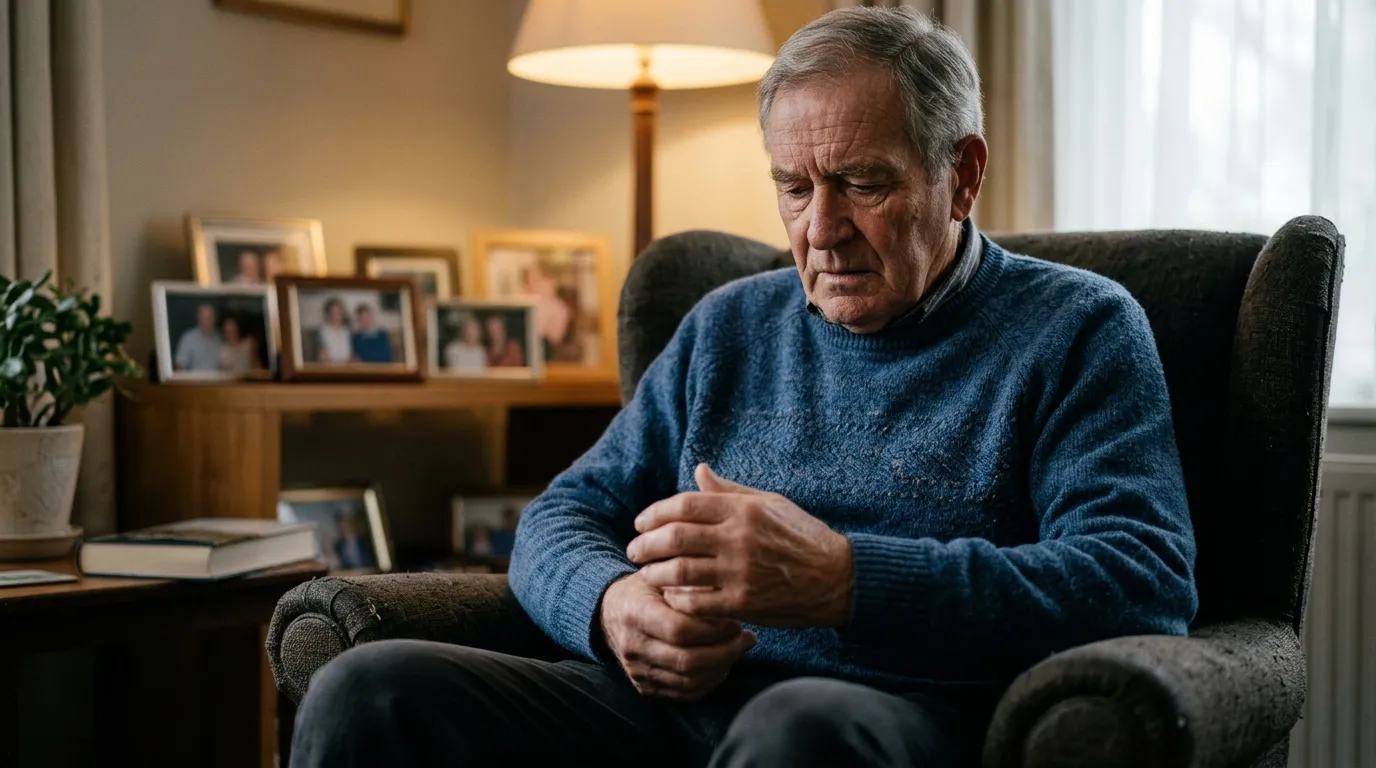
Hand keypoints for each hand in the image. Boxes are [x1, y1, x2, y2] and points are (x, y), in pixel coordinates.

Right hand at [598, 571, 755, 700]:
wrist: (611, 613)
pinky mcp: (645, 687)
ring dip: (722, 667)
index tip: (735, 620)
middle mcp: (633, 646)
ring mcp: (637, 671)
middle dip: (726, 652)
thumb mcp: (661, 573)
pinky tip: (723, 664)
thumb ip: (689, 582)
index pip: (679, 629)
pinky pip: (684, 693)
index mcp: (635, 613)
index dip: (714, 628)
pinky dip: (710, 682)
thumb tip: (728, 591)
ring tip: (738, 649)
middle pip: (687, 661)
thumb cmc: (645, 588)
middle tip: (747, 637)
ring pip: (689, 682)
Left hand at [627, 464, 853, 626]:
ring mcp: (740, 572)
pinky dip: (677, 599)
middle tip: (634, 550)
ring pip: (680, 571)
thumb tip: (698, 470)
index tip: (641, 522)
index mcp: (744, 510)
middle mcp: (739, 538)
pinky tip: (671, 596)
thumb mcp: (770, 504)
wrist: (837, 578)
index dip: (655, 513)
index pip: (685, 505)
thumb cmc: (803, 536)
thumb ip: (729, 491)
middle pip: (675, 537)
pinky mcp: (744, 603)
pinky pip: (697, 602)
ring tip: (646, 574)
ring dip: (655, 573)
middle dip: (646, 544)